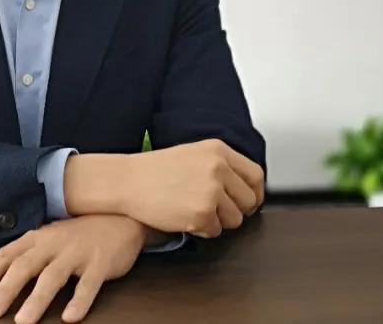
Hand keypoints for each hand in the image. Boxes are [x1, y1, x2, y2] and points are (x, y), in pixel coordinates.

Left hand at [0, 214, 146, 323]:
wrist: (119, 217)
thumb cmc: (76, 234)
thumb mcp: (41, 239)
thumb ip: (10, 252)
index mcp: (37, 240)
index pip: (6, 257)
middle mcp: (54, 244)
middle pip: (25, 266)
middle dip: (6, 289)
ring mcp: (77, 253)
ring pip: (53, 276)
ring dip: (37, 299)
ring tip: (23, 321)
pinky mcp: (100, 263)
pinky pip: (89, 284)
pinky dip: (79, 300)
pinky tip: (70, 317)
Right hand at [121, 138, 263, 237]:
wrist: (127, 181)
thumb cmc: (155, 170)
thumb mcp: (193, 154)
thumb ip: (221, 166)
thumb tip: (246, 189)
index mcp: (218, 150)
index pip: (255, 175)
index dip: (254, 193)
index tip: (249, 202)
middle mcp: (218, 168)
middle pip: (248, 200)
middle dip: (236, 210)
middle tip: (218, 211)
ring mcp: (211, 191)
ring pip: (234, 219)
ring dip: (218, 221)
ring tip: (195, 211)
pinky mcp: (202, 213)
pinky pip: (215, 231)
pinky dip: (202, 230)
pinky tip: (185, 218)